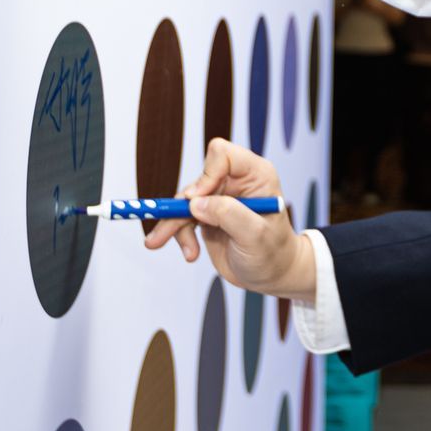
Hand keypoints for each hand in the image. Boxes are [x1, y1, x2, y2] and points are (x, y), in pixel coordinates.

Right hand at [142, 137, 315, 301]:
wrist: (271, 275)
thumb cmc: (273, 253)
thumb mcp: (255, 235)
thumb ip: (228, 214)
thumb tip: (195, 203)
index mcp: (255, 175)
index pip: (223, 155)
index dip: (207, 175)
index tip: (197, 201)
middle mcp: (235, 182)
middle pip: (197, 181)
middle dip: (178, 205)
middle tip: (162, 224)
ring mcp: (219, 198)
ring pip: (184, 201)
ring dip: (171, 224)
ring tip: (157, 243)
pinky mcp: (207, 215)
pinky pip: (182, 218)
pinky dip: (177, 234)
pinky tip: (189, 254)